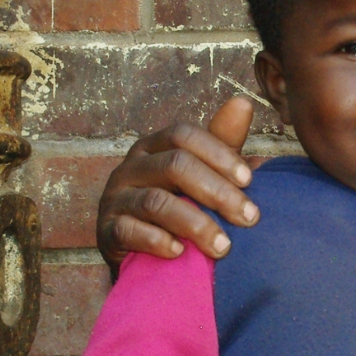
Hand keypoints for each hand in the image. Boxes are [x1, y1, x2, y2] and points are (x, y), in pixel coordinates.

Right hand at [96, 97, 257, 267]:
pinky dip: (157, 242)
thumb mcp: (204, 172)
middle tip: (249, 218)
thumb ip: (222, 142)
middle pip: (175, 166)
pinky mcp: (105, 230)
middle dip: (218, 192)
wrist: (144, 252)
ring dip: (196, 225)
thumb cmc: (182, 202)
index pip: (184, 136)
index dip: (219, 154)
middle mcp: (131, 166)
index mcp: (154, 146)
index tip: (250, 180)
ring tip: (224, 247)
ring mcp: (114, 197)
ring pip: (156, 202)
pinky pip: (129, 231)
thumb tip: (243, 102)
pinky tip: (180, 253)